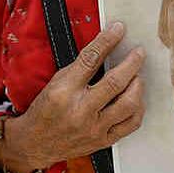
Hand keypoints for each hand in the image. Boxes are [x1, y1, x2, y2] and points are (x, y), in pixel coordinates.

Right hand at [0, 22, 145, 172]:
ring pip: (129, 104)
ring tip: (137, 76)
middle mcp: (80, 111)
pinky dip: (138, 108)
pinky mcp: (103, 141)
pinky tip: (136, 99)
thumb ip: (80, 67)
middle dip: (132, 63)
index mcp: (64, 92)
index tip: (119, 28)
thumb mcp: (55, 82)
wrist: (34, 144)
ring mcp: (94, 128)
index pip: (90, 60)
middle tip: (139, 52)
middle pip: (115, 82)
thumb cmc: (45, 110)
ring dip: (138, 85)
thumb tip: (106, 46)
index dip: (107, 41)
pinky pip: (131, 124)